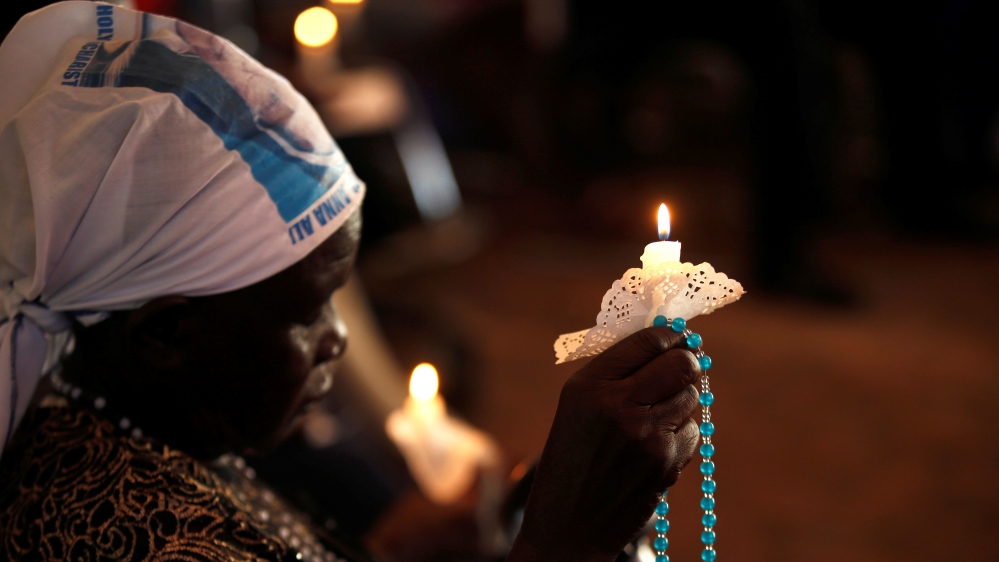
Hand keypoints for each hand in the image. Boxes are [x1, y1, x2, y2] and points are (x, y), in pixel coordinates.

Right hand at [509, 327, 700, 561]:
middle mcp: (620, 406)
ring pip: (691, 396)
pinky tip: (655, 443)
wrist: (569, 525)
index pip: (648, 341)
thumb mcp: (576, 403)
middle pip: (682, 364)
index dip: (670, 334)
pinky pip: (693, 431)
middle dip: (688, 360)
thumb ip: (616, 370)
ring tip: (657, 411)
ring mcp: (648, 436)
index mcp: (591, 386)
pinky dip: (681, 431)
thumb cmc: (571, 457)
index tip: (676, 336)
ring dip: (681, 398)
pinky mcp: (668, 463)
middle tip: (683, 363)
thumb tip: (664, 340)